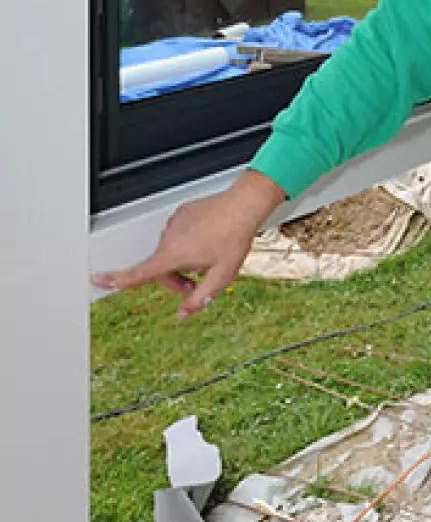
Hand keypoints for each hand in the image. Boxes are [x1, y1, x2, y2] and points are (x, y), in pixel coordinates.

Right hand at [91, 169, 285, 319]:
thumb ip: (199, 299)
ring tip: (208, 258)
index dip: (115, 279)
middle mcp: (169, 238)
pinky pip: (179, 235)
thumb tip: (182, 314)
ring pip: (170, 252)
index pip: (139, 273)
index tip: (97, 279)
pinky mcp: (181, 213)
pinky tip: (208, 241)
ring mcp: (174, 224)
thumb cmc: (233, 238)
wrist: (242, 206)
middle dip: (175, 279)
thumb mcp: (221, 277)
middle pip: (160, 268)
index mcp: (173, 255)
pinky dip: (188, 243)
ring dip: (183, 261)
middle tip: (197, 283)